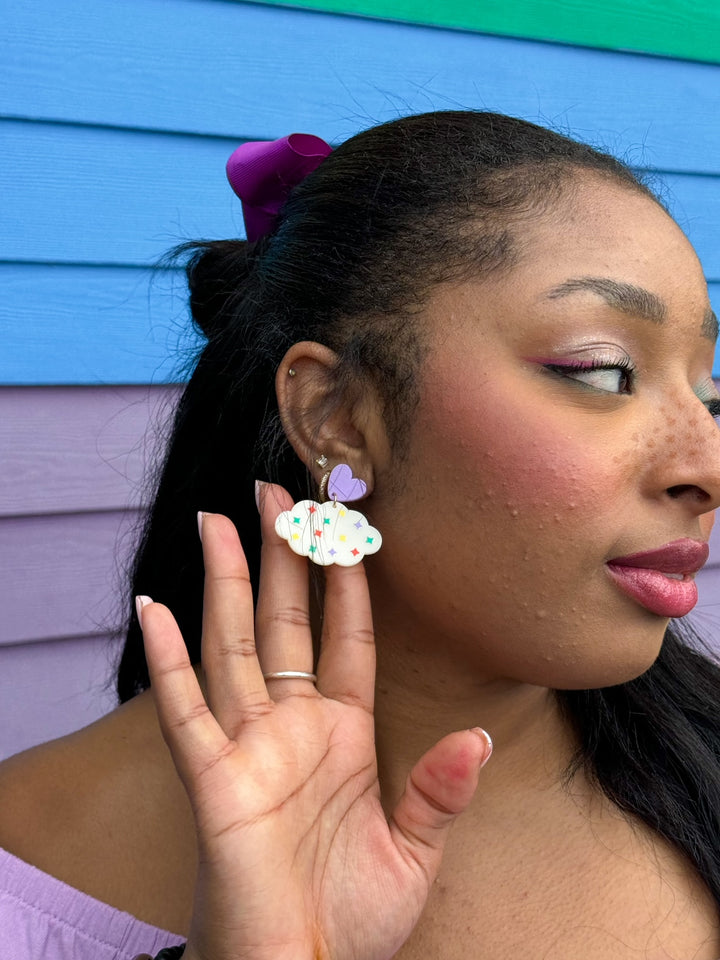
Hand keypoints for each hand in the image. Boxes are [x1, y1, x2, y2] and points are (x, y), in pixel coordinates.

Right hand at [138, 484, 491, 959]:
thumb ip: (439, 792)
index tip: (350, 531)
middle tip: (277, 495)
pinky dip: (166, 660)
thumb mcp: (413, 854)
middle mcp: (293, 728)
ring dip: (224, 581)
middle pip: (285, 621)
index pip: (346, 638)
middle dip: (282, 556)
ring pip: (233, 644)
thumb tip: (477, 738)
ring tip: (217, 520)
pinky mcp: (212, 781)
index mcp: (345, 736)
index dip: (348, 583)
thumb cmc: (349, 920)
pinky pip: (184, 710)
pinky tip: (154, 608)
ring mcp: (249, 748)